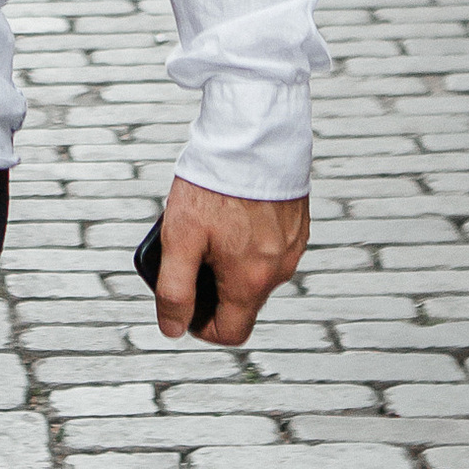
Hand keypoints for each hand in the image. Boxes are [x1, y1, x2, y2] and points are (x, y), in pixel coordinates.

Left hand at [154, 180, 306, 343]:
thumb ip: (174, 289)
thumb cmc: (214, 184)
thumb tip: (171, 327)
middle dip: (215, 289)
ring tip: (210, 228)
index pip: (231, 333)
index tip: (185, 305)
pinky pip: (271, 248)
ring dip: (232, 264)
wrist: (252, 134)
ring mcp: (292, 246)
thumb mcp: (180, 238)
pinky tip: (232, 213)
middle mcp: (279, 270)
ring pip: (257, 273)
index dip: (202, 327)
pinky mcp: (297, 224)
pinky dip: (250, 242)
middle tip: (192, 255)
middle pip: (244, 303)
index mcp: (250, 281)